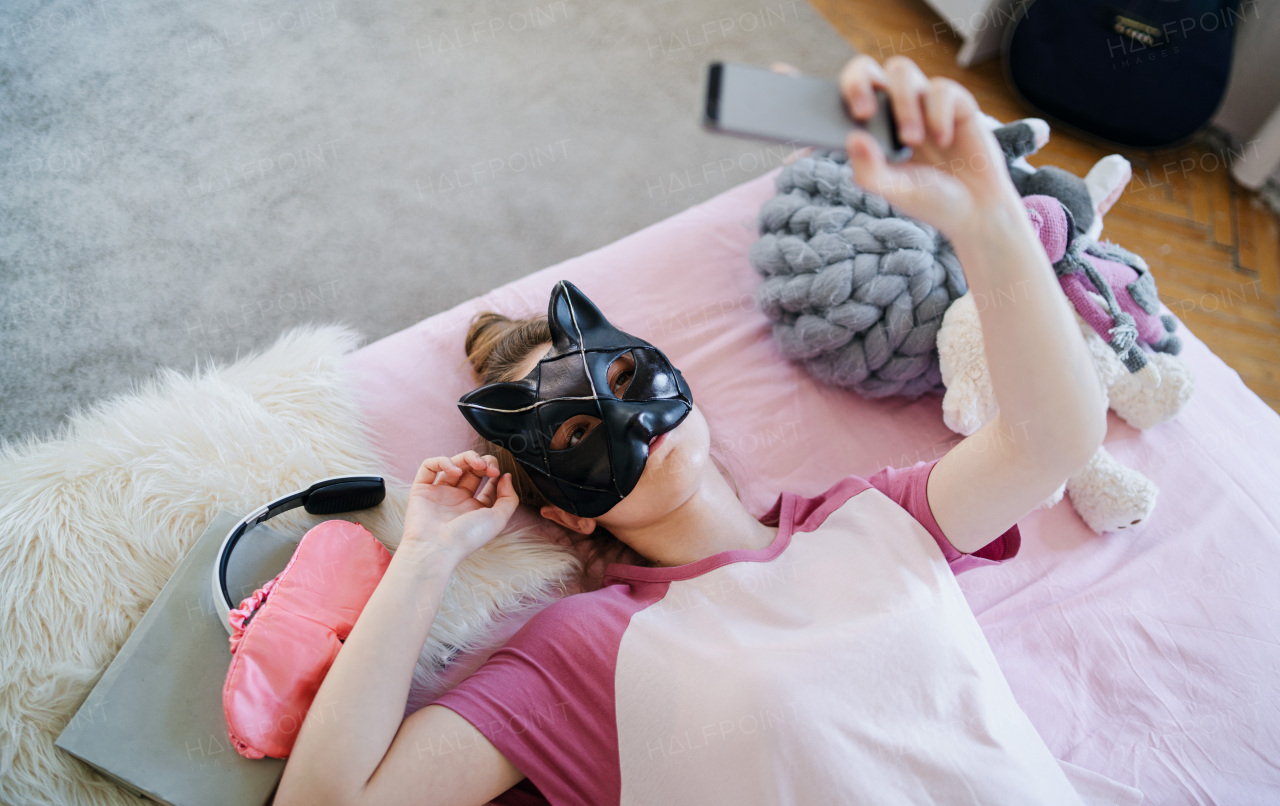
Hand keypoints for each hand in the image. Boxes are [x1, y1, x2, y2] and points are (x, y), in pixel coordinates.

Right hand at [400, 451, 517, 562]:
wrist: (437, 549)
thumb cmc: (467, 538)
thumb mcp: (498, 519)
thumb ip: (509, 498)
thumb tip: (506, 476)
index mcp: (474, 508)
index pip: (486, 483)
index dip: (494, 473)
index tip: (499, 474)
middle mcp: (457, 500)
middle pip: (471, 470)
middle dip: (483, 462)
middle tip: (488, 467)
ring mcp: (439, 493)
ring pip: (453, 464)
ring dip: (467, 458)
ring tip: (477, 464)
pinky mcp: (421, 489)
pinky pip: (429, 467)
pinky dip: (442, 462)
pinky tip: (454, 471)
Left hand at [839, 54, 1019, 237]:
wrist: (976, 208)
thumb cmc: (928, 198)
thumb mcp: (894, 192)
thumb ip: (870, 171)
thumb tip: (853, 138)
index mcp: (870, 129)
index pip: (842, 99)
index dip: (829, 100)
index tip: (833, 120)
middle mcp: (892, 109)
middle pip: (866, 69)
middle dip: (858, 82)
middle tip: (864, 113)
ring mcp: (922, 102)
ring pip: (901, 71)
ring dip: (903, 105)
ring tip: (911, 141)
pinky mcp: (954, 102)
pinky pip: (941, 89)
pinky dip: (939, 115)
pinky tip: (945, 140)